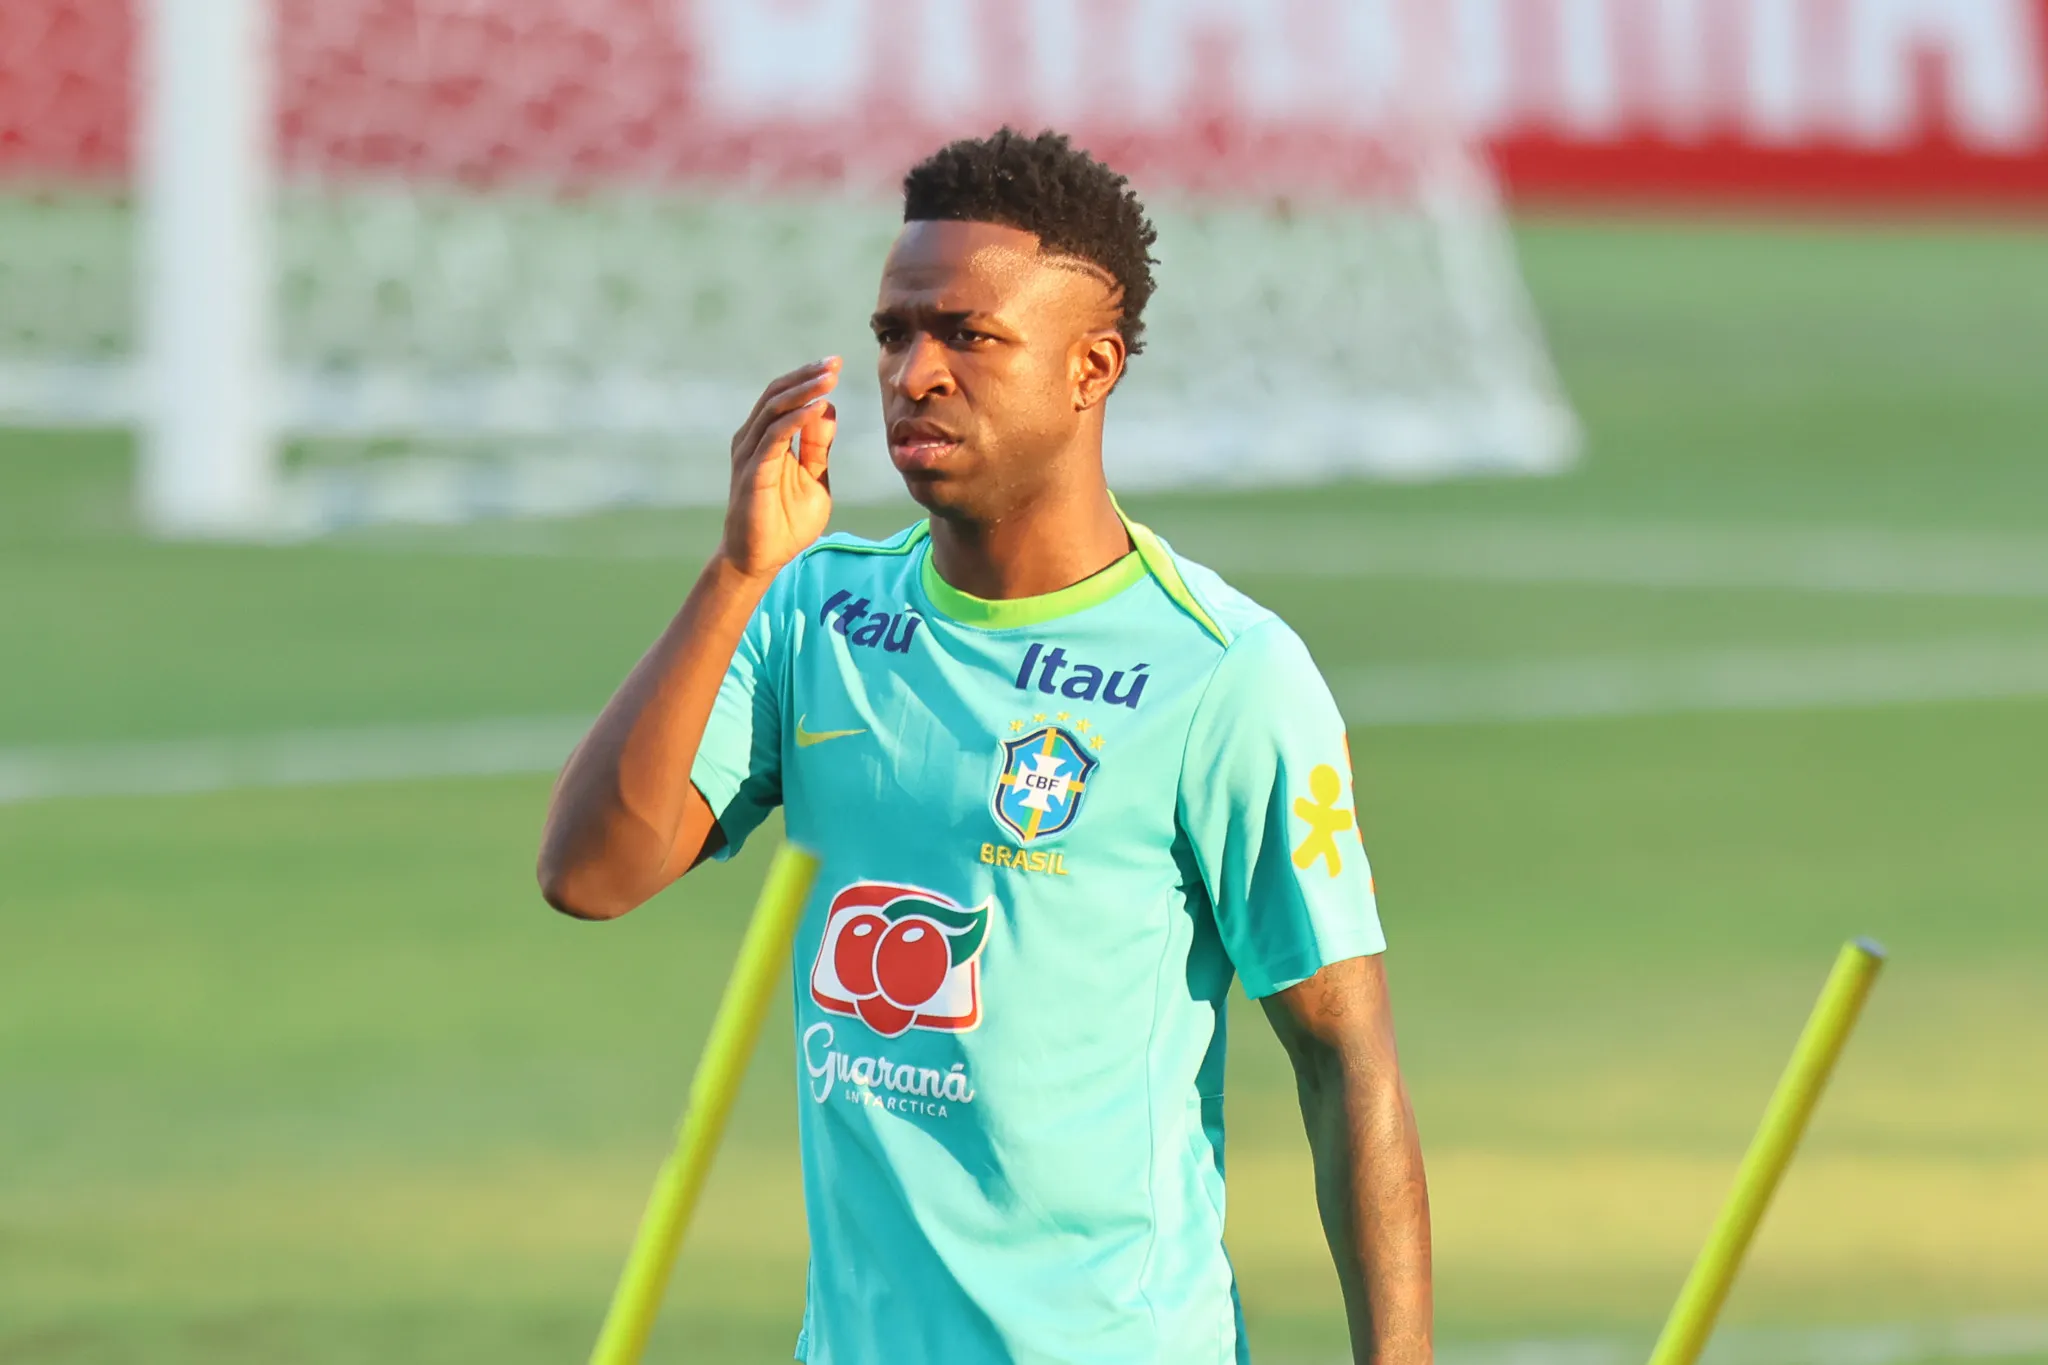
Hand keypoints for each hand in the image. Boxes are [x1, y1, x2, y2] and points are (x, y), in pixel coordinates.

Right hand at [719, 358, 840, 579]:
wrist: (762, 559)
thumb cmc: (785, 522)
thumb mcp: (813, 479)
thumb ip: (818, 447)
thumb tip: (827, 409)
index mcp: (766, 439)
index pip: (784, 397)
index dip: (807, 379)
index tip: (835, 364)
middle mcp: (752, 440)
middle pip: (776, 395)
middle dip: (806, 376)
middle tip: (833, 362)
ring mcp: (749, 455)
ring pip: (774, 410)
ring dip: (802, 391)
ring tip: (828, 378)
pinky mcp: (752, 472)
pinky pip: (774, 437)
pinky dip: (796, 420)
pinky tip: (817, 408)